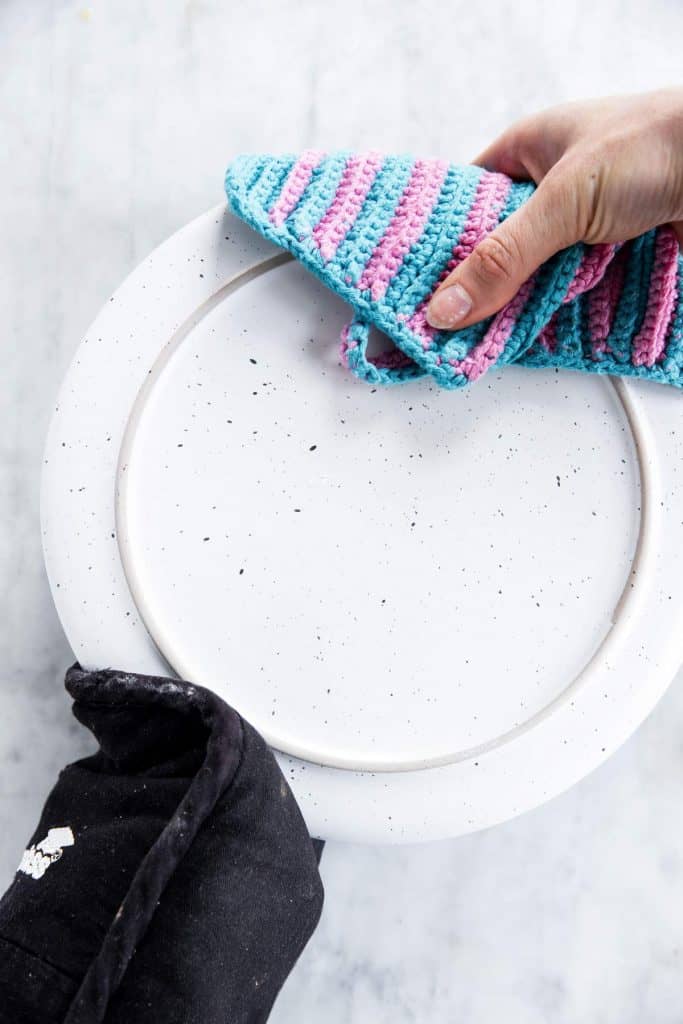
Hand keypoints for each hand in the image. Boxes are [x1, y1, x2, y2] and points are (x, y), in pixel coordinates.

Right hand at [426, 88, 682, 329]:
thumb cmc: (658, 143)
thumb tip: (446, 306)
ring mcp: (586, 225)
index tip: (416, 295)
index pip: (465, 207)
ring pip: (537, 277)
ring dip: (523, 308)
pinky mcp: (616, 257)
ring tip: (488, 343)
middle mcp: (553, 190)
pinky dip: (562, 315)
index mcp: (527, 153)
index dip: (439, 249)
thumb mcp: (562, 200)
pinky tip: (543, 337)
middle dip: (481, 290)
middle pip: (499, 251)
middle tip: (451, 331)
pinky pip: (575, 293)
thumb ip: (503, 257)